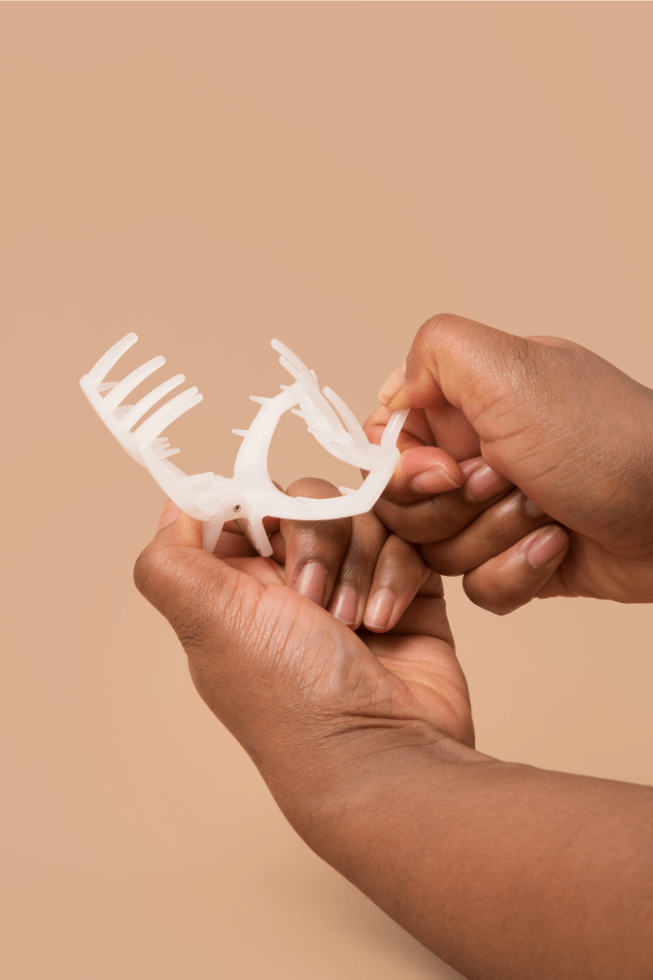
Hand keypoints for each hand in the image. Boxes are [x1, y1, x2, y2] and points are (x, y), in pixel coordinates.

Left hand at [134, 483, 472, 809]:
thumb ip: (170, 558)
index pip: (245, 506)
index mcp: (236, 587)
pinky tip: (385, 623)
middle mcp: (290, 583)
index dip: (261, 506)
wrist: (382, 751)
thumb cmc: (291, 696)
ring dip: (360, 566)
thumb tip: (179, 507)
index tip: (271, 534)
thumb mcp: (207, 621)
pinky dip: (397, 577)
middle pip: (309, 501)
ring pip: (362, 517)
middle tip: (313, 600)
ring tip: (356, 625)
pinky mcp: (404, 593)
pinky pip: (406, 542)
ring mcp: (352, 586)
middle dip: (318, 542)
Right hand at [370, 313, 652, 610]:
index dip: (404, 469)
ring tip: (544, 512)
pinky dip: (516, 570)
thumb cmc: (607, 444)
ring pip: (437, 550)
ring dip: (491, 536)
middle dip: (452, 506)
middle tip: (505, 483)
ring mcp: (494, 508)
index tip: (445, 470)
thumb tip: (393, 391)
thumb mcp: (512, 370)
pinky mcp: (515, 556)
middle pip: (404, 504)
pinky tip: (557, 545)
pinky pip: (476, 586)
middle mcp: (476, 452)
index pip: (387, 444)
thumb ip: (434, 352)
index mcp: (467, 401)